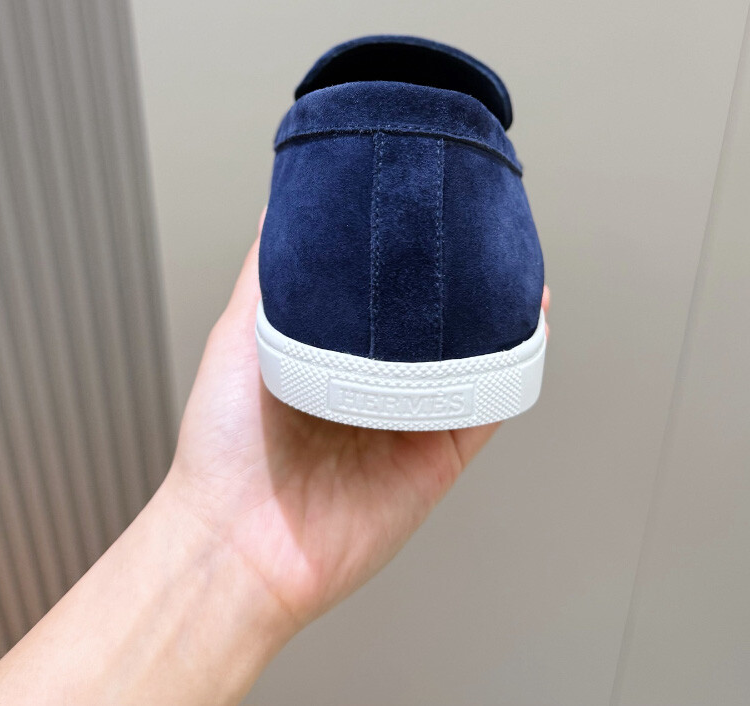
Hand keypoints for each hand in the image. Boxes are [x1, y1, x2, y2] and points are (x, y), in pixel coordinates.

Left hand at [169, 212, 550, 632]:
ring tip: (518, 270)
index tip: (429, 210)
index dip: (411, 255)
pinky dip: (511, 367)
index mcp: (335, 353)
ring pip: (471, 356)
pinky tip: (525, 328)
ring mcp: (412, 419)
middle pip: (435, 322)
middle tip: (485, 232)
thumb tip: (279, 208)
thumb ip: (267, 276)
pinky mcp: (438, 456)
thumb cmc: (224, 445)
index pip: (387, 294)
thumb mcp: (239, 336)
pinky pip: (487, 406)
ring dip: (500, 317)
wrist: (237, 542)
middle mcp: (378, 383)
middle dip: (464, 280)